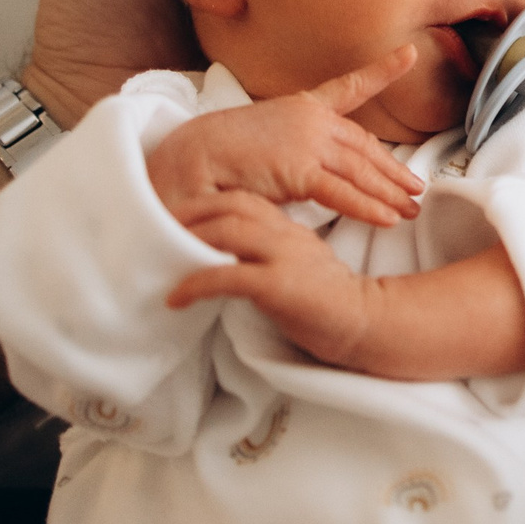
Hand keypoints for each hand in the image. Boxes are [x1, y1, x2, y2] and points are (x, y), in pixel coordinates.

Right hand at [147, 46, 425, 226]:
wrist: (184, 161)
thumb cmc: (216, 159)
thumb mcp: (266, 147)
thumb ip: (298, 158)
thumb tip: (320, 180)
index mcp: (300, 107)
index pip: (349, 88)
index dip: (381, 72)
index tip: (409, 55)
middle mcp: (310, 119)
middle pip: (364, 147)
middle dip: (393, 171)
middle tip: (416, 190)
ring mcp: (307, 142)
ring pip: (360, 171)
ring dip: (389, 193)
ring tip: (410, 211)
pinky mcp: (299, 169)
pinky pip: (343, 193)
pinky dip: (369, 208)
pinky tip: (389, 220)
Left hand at [166, 189, 373, 364]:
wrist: (367, 324)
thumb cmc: (330, 302)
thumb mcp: (301, 263)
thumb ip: (275, 250)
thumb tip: (237, 252)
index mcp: (289, 229)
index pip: (244, 199)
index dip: (207, 201)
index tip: (177, 211)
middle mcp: (285, 235)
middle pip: (232, 204)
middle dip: (190, 211)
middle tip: (157, 223)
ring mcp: (282, 257)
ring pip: (227, 230)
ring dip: (188, 239)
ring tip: (162, 253)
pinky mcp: (277, 285)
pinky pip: (225, 276)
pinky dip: (195, 283)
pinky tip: (175, 298)